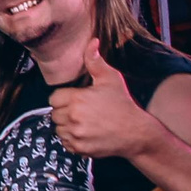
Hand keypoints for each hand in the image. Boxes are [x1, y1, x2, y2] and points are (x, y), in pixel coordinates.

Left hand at [47, 40, 154, 158]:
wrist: (136, 133)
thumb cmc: (123, 105)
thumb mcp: (111, 79)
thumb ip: (95, 61)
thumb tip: (91, 42)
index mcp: (76, 100)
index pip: (54, 98)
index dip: (64, 97)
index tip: (76, 99)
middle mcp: (73, 118)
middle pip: (54, 114)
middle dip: (65, 111)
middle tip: (82, 110)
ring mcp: (75, 135)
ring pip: (58, 129)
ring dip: (67, 125)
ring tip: (84, 121)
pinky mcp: (79, 148)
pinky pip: (65, 142)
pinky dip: (72, 139)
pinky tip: (86, 132)